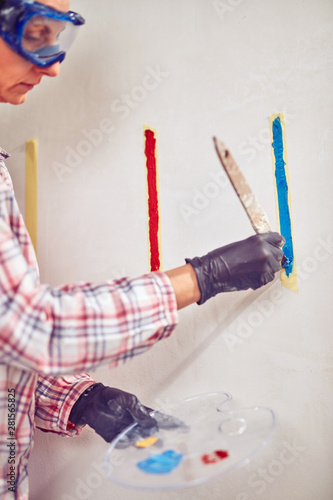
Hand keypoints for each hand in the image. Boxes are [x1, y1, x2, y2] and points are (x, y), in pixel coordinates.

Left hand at [69, 384, 187, 444]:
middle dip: (158, 439)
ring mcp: (126, 432)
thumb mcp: (128, 399)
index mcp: (142, 413)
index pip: (160, 419)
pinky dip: (126, 443)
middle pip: (151, 434)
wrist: (91, 401)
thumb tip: (151, 423)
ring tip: (145, 442)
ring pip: (139, 441)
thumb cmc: (111, 397)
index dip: (172, 423)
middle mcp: (136, 424)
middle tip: (162, 444)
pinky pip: (123, 444)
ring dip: (143, 442)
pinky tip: (127, 440)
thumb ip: (139, 410)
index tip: (185, 427)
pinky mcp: (115, 438)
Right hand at [185, 232, 283, 303]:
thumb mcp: (243, 244)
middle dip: (272, 257)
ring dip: (267, 268)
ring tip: (251, 269)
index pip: (277, 239)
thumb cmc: (223, 258)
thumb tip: (269, 249)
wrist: (215, 272)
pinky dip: (261, 278)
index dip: (277, 243)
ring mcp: (265, 266)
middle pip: (279, 255)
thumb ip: (258, 245)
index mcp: (259, 240)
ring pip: (274, 268)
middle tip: (259, 260)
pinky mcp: (263, 279)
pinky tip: (250, 275)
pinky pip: (268, 278)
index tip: (277, 245)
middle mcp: (265, 252)